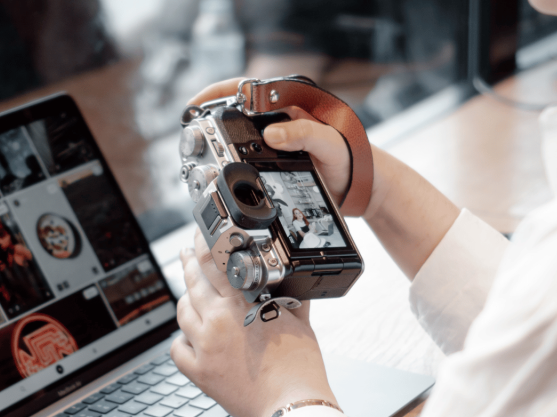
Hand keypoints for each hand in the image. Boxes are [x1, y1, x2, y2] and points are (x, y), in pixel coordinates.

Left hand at [169, 229, 338, 416]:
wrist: (294, 404)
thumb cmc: (301, 367)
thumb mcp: (300, 319)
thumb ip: (289, 294)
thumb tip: (287, 278)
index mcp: (241, 304)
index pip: (213, 261)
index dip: (203, 242)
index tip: (201, 234)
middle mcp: (216, 322)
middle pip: (193, 281)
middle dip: (189, 262)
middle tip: (187, 252)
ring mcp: (204, 348)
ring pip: (182, 312)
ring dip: (185, 298)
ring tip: (190, 291)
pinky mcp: (199, 373)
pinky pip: (177, 348)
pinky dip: (181, 339)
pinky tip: (188, 335)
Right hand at [189, 77, 461, 278]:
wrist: (364, 188)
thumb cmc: (353, 159)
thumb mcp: (330, 145)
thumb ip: (305, 135)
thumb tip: (273, 133)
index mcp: (290, 104)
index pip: (245, 89)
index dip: (216, 94)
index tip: (195, 106)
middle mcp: (278, 119)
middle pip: (234, 113)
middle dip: (210, 122)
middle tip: (192, 137)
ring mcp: (275, 140)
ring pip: (237, 137)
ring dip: (218, 145)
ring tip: (201, 155)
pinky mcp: (274, 161)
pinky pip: (245, 157)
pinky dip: (231, 164)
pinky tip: (222, 173)